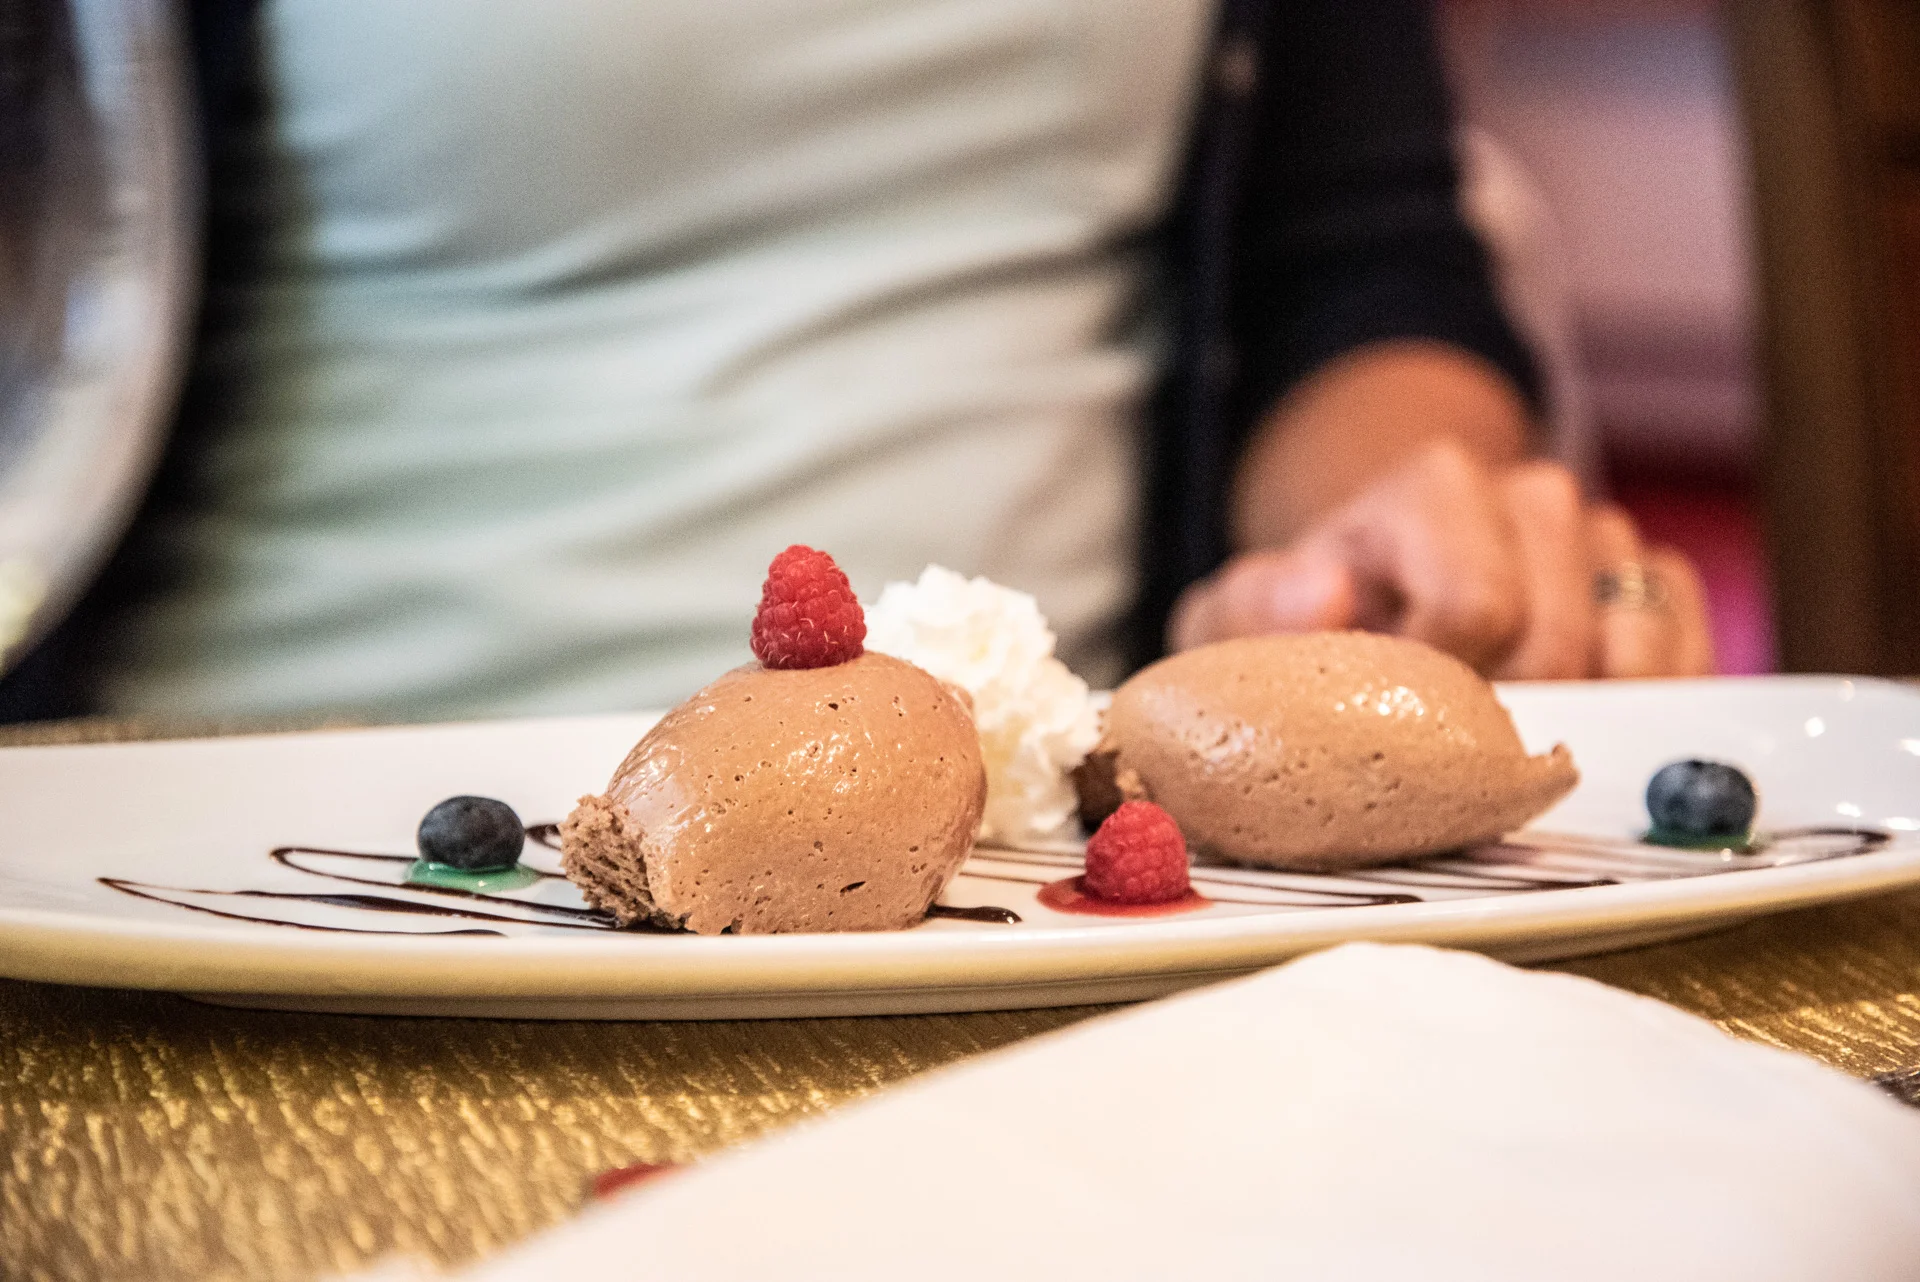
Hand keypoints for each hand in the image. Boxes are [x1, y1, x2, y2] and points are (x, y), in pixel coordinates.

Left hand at [1169, 442, 1714, 678]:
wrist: (1367, 599)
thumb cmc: (1302, 617)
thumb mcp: (1241, 615)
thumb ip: (1257, 604)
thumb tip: (1322, 593)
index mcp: (1432, 488)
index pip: (1479, 607)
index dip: (1443, 682)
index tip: (1400, 704)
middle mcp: (1530, 496)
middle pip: (1558, 644)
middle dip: (1502, 713)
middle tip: (1448, 732)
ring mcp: (1601, 539)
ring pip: (1634, 645)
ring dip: (1578, 709)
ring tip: (1508, 724)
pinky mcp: (1655, 587)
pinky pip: (1689, 647)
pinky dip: (1648, 702)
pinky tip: (1588, 723)